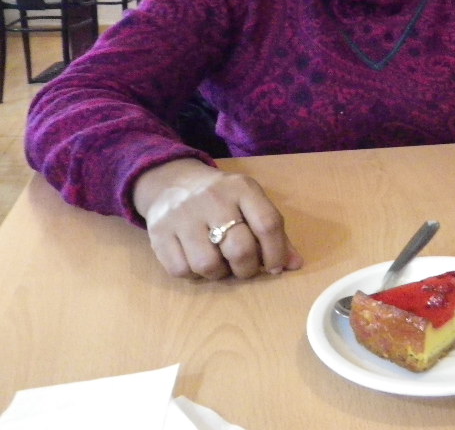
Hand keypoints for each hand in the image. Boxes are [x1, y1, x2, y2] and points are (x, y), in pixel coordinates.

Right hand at [132, 158, 303, 279]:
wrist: (172, 181)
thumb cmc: (222, 197)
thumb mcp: (250, 202)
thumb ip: (274, 232)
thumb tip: (294, 265)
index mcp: (242, 188)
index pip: (268, 224)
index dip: (276, 253)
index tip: (275, 267)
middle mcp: (213, 199)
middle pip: (239, 249)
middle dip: (247, 269)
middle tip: (245, 268)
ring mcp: (183, 215)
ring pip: (207, 265)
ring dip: (219, 274)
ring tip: (220, 263)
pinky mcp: (158, 232)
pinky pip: (181, 270)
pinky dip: (194, 275)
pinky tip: (198, 260)